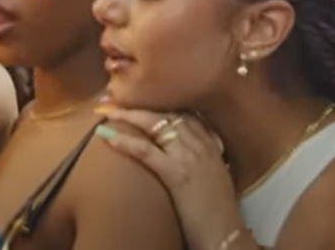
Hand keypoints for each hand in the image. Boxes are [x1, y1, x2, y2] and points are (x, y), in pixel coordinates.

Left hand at [98, 107, 250, 249]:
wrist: (226, 234)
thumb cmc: (218, 211)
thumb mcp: (214, 177)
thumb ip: (202, 160)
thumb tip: (182, 155)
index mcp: (211, 145)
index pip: (184, 114)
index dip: (161, 106)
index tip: (142, 101)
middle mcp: (201, 144)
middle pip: (167, 114)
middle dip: (141, 105)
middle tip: (117, 100)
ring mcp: (190, 156)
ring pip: (155, 125)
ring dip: (128, 117)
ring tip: (108, 111)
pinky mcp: (177, 173)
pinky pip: (146, 151)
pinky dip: (126, 142)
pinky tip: (108, 137)